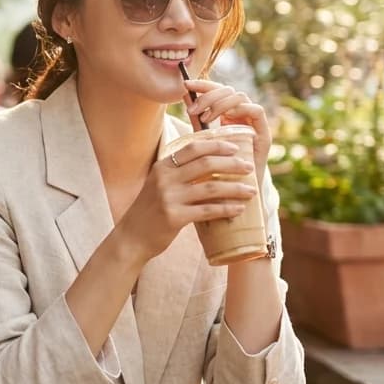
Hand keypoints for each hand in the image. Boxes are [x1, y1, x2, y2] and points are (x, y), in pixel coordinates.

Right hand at [123, 137, 257, 260]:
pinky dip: (226, 208)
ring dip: (235, 188)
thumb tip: (210, 163)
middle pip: (206, 164)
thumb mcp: (158, 185)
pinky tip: (239, 209)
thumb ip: (178, 173)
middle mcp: (165, 179)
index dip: (216, 145)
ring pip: (211, 187)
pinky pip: (208, 210)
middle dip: (232, 164)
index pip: (193, 148)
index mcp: (162, 167)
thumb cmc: (150, 211)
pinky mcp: (174, 217)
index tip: (235, 148)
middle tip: (249, 167)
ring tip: (252, 190)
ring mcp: (169, 198)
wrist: (131, 238)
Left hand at [184, 80, 271, 167]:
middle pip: (228, 90)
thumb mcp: (202, 138)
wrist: (231, 194)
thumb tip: (185, 96)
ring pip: (241, 97)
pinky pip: (257, 111)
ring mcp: (253, 124)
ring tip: (206, 116)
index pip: (217, 90)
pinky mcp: (264, 135)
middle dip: (208, 95)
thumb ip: (197, 118)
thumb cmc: (215, 168)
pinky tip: (225, 119)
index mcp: (226, 115)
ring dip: (221, 102)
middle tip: (193, 109)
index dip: (203, 84)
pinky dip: (240, 110)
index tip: (185, 84)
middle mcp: (241, 116)